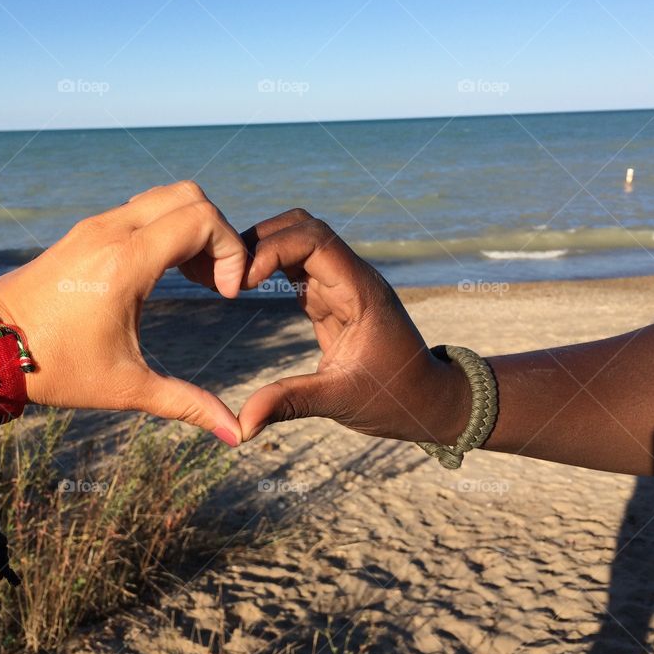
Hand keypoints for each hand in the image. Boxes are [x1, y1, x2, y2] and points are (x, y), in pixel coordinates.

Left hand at [0, 181, 244, 445]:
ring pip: (166, 197)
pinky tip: (163, 272)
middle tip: (215, 281)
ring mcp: (96, 225)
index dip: (230, 251)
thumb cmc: (56, 367)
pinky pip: (142, 208)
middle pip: (190, 196)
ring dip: (191, 228)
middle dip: (217, 233)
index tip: (226, 294)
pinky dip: (166, 228)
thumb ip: (187, 404)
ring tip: (193, 277)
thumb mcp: (127, 388)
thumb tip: (235, 435)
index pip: (202, 220)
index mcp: (127, 262)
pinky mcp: (86, 230)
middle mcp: (112, 231)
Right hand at [238, 209, 469, 443]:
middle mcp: (352, 278)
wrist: (427, 400)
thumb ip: (290, 403)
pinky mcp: (330, 299)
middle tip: (226, 272)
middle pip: (303, 226)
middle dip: (262, 239)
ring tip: (227, 277)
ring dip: (263, 250)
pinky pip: (297, 267)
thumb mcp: (341, 401)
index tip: (243, 282)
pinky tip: (243, 286)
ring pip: (298, 241)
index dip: (273, 249)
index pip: (315, 239)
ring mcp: (341, 285)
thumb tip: (241, 427)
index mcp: (361, 291)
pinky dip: (269, 267)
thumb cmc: (394, 399)